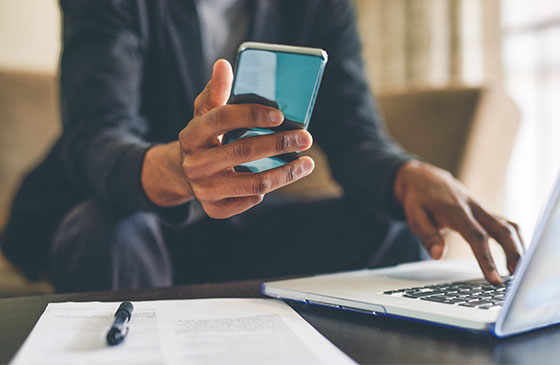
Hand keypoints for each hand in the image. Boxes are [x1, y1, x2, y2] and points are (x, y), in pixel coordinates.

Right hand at [142, 59, 313, 217]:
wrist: (184, 172)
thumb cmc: (205, 136)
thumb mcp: (205, 112)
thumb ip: (216, 90)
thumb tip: (224, 65)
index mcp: (191, 135)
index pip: (222, 119)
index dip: (252, 115)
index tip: (280, 115)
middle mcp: (194, 164)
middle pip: (243, 152)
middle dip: (280, 144)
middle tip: (306, 138)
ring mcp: (204, 190)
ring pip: (254, 184)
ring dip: (286, 173)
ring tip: (307, 163)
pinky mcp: (214, 209)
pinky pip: (249, 200)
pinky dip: (267, 190)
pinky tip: (279, 178)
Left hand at [394, 160, 523, 282]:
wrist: (424, 178)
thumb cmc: (419, 198)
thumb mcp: (414, 215)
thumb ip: (427, 235)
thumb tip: (438, 256)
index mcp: (456, 210)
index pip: (476, 236)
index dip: (486, 258)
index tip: (494, 279)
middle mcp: (473, 208)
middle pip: (502, 229)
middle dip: (513, 252)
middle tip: (517, 276)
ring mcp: (481, 209)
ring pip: (508, 226)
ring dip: (518, 247)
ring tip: (518, 271)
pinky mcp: (484, 212)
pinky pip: (505, 224)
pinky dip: (514, 239)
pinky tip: (517, 255)